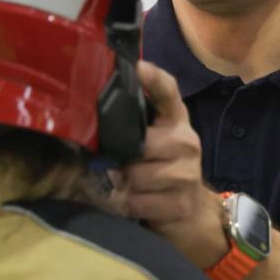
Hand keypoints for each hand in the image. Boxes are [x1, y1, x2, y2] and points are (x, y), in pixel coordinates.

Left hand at [124, 60, 227, 268]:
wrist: (192, 213)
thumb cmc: (162, 170)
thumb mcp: (151, 142)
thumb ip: (132, 125)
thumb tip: (87, 110)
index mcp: (176, 120)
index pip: (168, 91)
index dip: (153, 78)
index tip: (137, 66)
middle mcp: (186, 141)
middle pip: (140, 143)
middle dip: (121, 157)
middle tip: (114, 163)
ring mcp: (187, 174)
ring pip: (136, 175)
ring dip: (122, 184)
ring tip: (125, 184)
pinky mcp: (181, 203)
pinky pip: (138, 201)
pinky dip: (128, 205)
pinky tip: (133, 202)